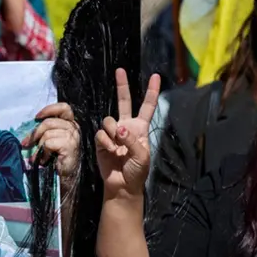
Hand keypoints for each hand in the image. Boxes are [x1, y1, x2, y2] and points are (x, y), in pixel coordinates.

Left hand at [22, 103, 80, 178]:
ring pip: (47, 133)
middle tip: (26, 143)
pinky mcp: (69, 146)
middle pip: (49, 122)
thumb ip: (46, 129)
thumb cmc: (56, 157)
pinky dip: (43, 152)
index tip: (37, 117)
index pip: (63, 108)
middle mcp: (74, 128)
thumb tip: (30, 125)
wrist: (66, 175)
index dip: (49, 109)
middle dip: (35, 133)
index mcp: (70, 123)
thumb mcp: (51, 139)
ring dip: (38, 146)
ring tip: (37, 155)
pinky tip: (43, 159)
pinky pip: (48, 143)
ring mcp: (73, 137)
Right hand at [95, 70, 160, 200]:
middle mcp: (126, 127)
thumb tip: (119, 128)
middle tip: (119, 70)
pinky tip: (110, 152)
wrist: (122, 186)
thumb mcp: (142, 156)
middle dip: (122, 85)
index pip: (147, 106)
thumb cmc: (137, 172)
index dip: (151, 91)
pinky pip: (101, 134)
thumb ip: (132, 140)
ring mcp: (113, 133)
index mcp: (140, 129)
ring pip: (108, 120)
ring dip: (113, 134)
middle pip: (124, 101)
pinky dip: (106, 143)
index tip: (155, 76)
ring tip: (118, 149)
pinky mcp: (101, 141)